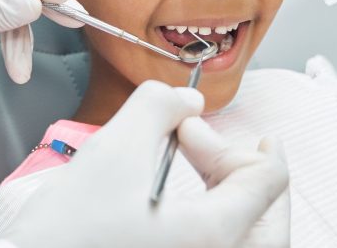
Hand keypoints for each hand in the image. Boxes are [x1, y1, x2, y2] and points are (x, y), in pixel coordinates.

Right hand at [4, 81, 289, 247]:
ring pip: (245, 232)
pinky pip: (217, 244)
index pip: (270, 181)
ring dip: (228, 192)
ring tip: (190, 165)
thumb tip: (189, 102)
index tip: (202, 130)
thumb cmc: (66, 231)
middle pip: (265, 211)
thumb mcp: (115, 149)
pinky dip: (212, 216)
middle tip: (198, 143)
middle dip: (238, 167)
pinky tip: (176, 198)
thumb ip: (160, 106)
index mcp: (215, 234)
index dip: (246, 142)